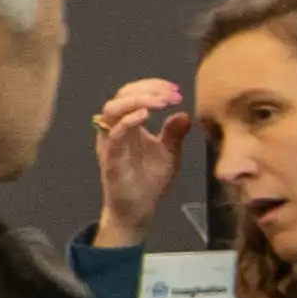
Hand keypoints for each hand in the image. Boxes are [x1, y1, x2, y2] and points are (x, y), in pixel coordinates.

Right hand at [88, 77, 190, 247]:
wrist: (139, 210)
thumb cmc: (149, 180)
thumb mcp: (169, 153)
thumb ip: (174, 133)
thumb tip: (185, 114)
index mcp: (127, 125)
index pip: (133, 94)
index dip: (152, 87)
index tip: (175, 90)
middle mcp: (115, 130)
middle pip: (120, 96)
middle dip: (146, 89)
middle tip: (171, 94)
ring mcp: (111, 144)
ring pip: (112, 110)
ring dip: (137, 100)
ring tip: (160, 101)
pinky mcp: (111, 160)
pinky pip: (114, 135)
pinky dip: (127, 122)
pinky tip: (144, 115)